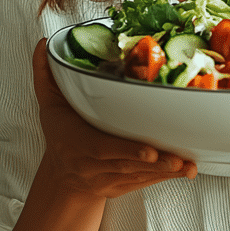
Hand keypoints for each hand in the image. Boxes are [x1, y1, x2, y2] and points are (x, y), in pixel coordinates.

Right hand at [31, 38, 196, 198]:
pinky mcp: (123, 187)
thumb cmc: (60, 135)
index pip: (102, 149)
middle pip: (126, 165)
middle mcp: (93, 166)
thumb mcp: (48, 105)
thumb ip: (44, 75)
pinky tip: (184, 169)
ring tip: (187, 165)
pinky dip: (165, 178)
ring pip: (139, 176)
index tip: (149, 150)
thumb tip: (42, 44)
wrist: (61, 176)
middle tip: (177, 157)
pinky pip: (145, 182)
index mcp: (77, 144)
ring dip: (164, 171)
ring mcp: (109, 179)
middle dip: (153, 163)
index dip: (126, 150)